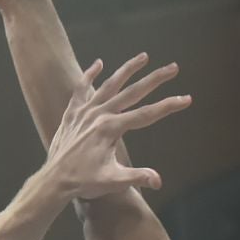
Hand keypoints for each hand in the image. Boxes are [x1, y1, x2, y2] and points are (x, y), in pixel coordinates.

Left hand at [32, 54, 190, 203]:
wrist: (53, 181)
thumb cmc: (83, 182)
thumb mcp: (113, 181)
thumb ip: (137, 177)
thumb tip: (159, 181)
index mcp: (111, 129)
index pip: (147, 114)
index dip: (169, 106)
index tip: (186, 99)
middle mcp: (99, 114)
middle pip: (133, 92)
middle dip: (156, 79)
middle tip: (174, 67)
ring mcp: (85, 111)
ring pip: (110, 84)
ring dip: (128, 69)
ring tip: (144, 56)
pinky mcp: (72, 113)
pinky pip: (81, 89)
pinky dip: (89, 76)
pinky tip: (99, 63)